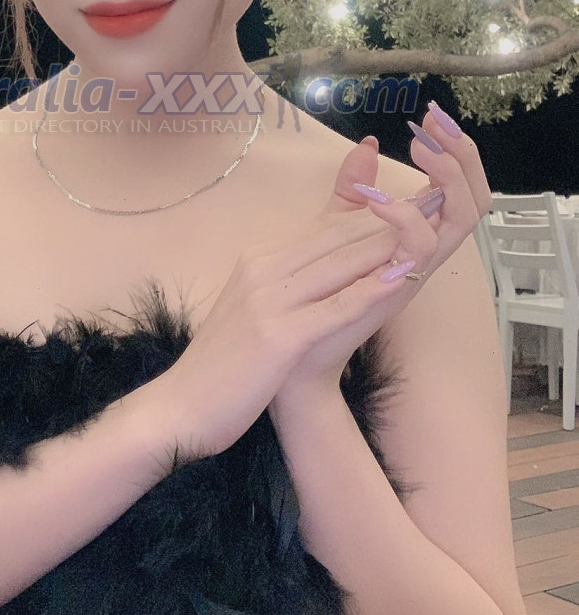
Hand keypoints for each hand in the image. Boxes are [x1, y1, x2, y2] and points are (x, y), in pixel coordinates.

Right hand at [149, 192, 425, 462]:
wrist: (180, 409)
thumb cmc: (222, 366)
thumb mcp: (253, 313)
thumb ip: (286, 284)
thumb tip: (322, 272)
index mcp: (258, 260)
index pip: (324, 230)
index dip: (372, 217)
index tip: (412, 205)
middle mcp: (263, 269)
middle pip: (336, 239)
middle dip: (388, 223)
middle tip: (434, 207)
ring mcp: (268, 301)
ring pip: (339, 265)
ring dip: (387, 248)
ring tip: (430, 231)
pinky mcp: (277, 336)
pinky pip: (334, 307)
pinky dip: (371, 291)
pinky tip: (403, 280)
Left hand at [272, 104, 492, 405]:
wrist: (289, 358)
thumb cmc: (312, 300)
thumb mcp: (331, 231)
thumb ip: (351, 190)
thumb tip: (367, 141)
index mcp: (412, 239)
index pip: (459, 190)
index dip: (457, 152)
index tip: (432, 116)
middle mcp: (421, 255)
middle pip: (475, 200)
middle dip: (463, 156)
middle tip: (435, 122)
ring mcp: (412, 272)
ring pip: (463, 218)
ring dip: (447, 176)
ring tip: (421, 145)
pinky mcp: (395, 289)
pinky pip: (423, 248)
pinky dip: (406, 217)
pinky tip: (378, 197)